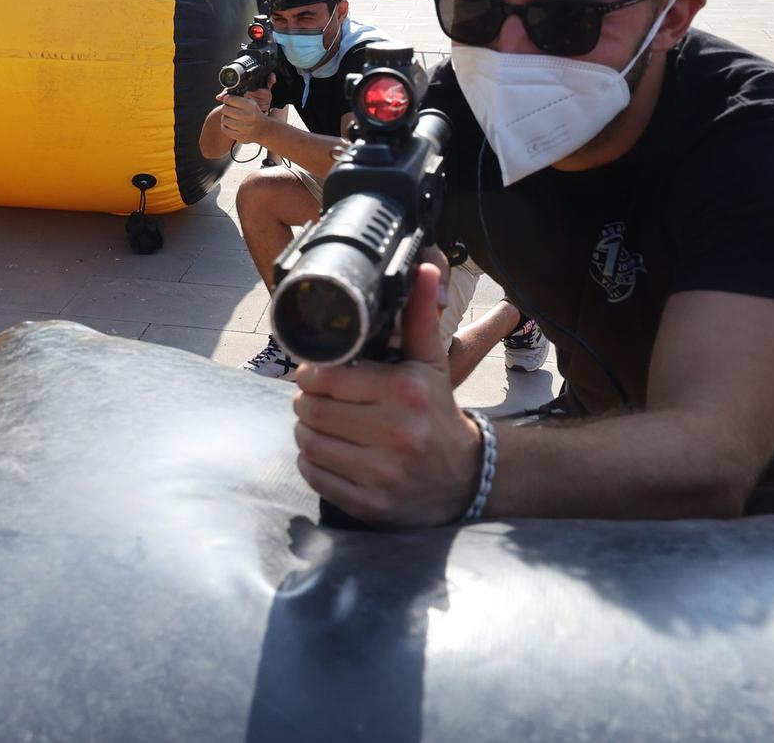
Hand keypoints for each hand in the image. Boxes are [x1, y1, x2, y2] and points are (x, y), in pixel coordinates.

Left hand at [215, 88, 273, 143]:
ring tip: (230, 117)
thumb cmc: (253, 113)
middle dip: (225, 108)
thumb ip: (237, 97)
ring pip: (224, 119)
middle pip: (225, 109)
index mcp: (250, 106)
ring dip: (225, 117)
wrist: (262, 129)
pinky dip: (225, 126)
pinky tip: (230, 124)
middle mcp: (247, 117)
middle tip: (229, 109)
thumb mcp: (249, 102)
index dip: (227, 99)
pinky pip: (224, 129)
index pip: (229, 99)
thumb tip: (220, 97)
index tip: (228, 100)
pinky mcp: (240, 136)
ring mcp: (244, 128)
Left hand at [291, 261, 483, 527]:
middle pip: (310, 411)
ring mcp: (383, 474)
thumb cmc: (437, 413)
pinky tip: (332, 453)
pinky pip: (314, 475)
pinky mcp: (370, 505)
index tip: (319, 376)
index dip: (312, 375)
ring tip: (324, 425)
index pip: (324, 377)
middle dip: (307, 403)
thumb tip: (423, 268)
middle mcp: (396, 434)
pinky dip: (314, 462)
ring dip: (307, 432)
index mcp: (405, 393)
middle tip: (319, 401)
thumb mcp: (431, 364)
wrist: (466, 478)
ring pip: (307, 443)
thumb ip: (420, 317)